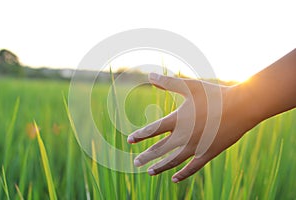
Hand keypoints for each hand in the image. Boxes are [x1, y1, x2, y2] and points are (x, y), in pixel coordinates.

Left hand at [127, 73, 256, 182]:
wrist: (242, 107)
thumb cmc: (215, 95)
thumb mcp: (189, 86)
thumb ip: (168, 83)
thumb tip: (149, 75)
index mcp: (177, 120)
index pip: (152, 130)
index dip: (140, 135)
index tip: (130, 140)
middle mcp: (183, 137)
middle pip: (159, 149)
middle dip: (146, 156)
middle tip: (135, 163)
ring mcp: (195, 147)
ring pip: (173, 161)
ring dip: (160, 167)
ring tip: (149, 172)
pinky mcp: (208, 153)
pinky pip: (192, 167)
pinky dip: (183, 174)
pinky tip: (174, 178)